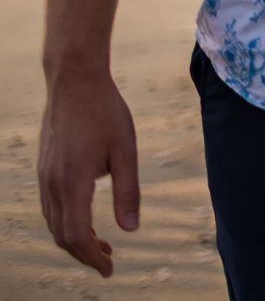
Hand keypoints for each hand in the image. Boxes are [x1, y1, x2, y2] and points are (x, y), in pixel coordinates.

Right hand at [38, 68, 139, 276]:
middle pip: (62, 235)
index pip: (77, 235)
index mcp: (73, 182)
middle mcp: (52, 184)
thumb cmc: (106, 112)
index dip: (92, 258)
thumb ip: (128, 191)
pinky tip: (85, 219)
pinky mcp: (44, 169)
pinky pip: (50, 207)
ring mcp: (44, 177)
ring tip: (102, 244)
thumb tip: (131, 229)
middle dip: (84, 254)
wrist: (74, 82)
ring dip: (74, 239)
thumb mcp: (126, 150)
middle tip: (109, 262)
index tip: (110, 270)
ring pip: (53, 223)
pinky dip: (65, 222)